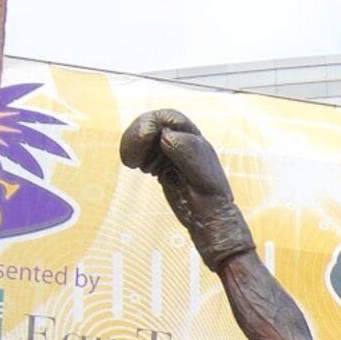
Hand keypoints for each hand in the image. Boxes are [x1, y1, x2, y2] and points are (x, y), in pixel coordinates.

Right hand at [118, 109, 252, 266]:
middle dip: (137, 136)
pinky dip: (138, 155)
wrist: (211, 221)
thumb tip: (167, 136)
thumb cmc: (211, 201)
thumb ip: (187, 153)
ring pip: (147, 137)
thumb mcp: (202, 177)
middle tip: (129, 161)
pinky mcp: (166, 166)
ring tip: (134, 164)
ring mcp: (174, 154)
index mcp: (195, 141)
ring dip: (135, 146)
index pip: (167, 118)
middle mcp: (184, 143)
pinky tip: (140, 167)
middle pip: (153, 124)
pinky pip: (147, 151)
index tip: (142, 143)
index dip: (149, 125)